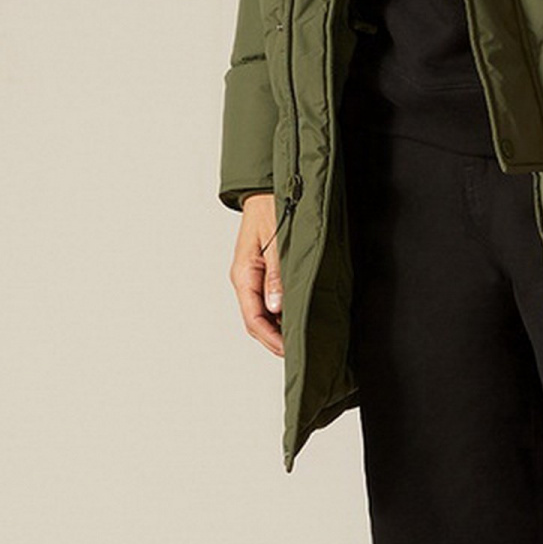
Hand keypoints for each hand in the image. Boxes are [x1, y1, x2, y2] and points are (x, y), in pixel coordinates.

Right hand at [232, 193, 284, 356]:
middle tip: (296, 353)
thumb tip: (276, 306)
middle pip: (256, 321)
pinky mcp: (261, 273)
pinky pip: (267, 301)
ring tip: (298, 340)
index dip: (271, 339)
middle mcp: (245, 279)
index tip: (289, 350)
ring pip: (261, 313)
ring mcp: (251, 277)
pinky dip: (279, 314)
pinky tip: (294, 318)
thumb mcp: (277, 241)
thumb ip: (276, 274)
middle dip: (274, 340)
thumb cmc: (271, 208)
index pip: (253, 318)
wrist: (267, 190)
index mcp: (244, 274)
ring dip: (277, 328)